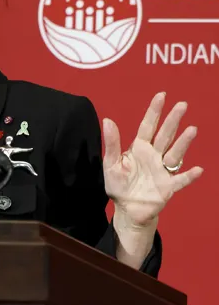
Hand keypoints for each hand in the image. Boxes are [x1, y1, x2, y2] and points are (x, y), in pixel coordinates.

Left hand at [102, 92, 203, 230]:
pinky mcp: (168, 187)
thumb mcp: (110, 163)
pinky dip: (189, 176)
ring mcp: (163, 171)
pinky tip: (198, 169)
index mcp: (139, 148)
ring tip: (192, 129)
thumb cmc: (119, 184)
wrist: (127, 209)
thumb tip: (107, 120)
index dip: (154, 111)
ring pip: (175, 154)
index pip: (148, 126)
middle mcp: (154, 156)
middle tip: (182, 104)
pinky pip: (180, 180)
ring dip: (183, 143)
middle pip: (165, 135)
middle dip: (173, 120)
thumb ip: (112, 143)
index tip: (162, 95)